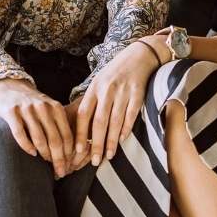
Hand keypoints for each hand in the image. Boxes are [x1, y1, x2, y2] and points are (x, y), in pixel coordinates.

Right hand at [0, 78, 76, 176]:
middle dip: (59, 159)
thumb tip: (71, 152)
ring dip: (44, 154)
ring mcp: (27, 110)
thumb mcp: (50, 109)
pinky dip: (27, 146)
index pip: (67, 135)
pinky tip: (32, 154)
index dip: (69, 153)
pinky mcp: (12, 112)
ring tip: (47, 164)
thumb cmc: (34, 104)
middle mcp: (43, 108)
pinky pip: (20, 133)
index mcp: (56, 108)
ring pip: (39, 138)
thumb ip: (59, 125)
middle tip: (61, 173)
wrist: (11, 87)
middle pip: (55, 139)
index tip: (70, 166)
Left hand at [72, 40, 163, 167]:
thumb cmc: (115, 73)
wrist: (138, 56)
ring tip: (109, 156)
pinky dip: (126, 129)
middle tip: (94, 161)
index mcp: (94, 88)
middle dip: (96, 144)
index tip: (78, 150)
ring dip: (112, 141)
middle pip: (99, 122)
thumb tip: (81, 130)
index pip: (84, 114)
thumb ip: (91, 102)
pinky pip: (131, 115)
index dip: (80, 134)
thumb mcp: (98, 83)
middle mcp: (107, 90)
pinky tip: (122, 140)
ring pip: (116, 122)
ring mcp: (123, 92)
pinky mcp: (139, 93)